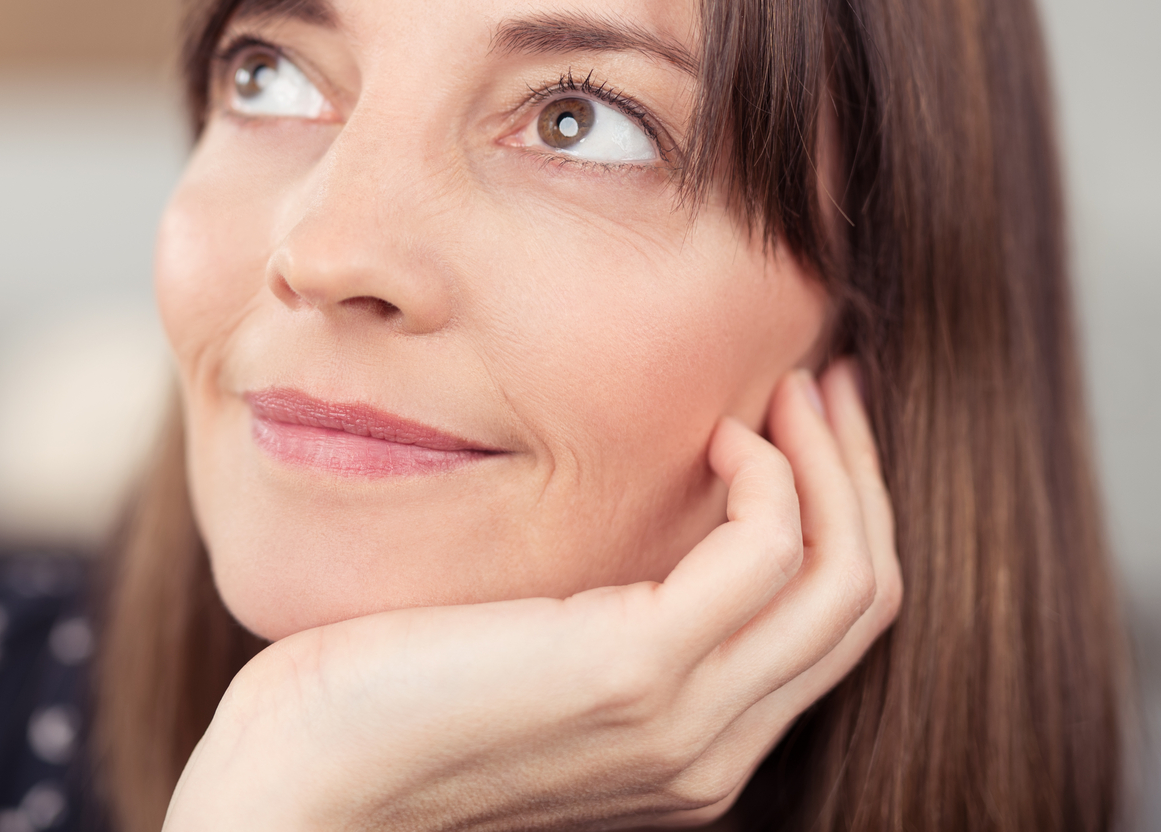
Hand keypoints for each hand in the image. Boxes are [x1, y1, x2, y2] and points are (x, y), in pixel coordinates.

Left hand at [163, 361, 901, 831]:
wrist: (301, 784)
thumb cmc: (381, 700)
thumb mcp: (521, 648)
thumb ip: (597, 609)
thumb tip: (640, 505)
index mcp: (692, 748)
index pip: (828, 625)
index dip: (843, 508)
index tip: (810, 415)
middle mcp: (711, 752)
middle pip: (858, 597)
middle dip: (859, 471)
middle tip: (832, 377)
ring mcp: (683, 722)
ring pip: (842, 577)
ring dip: (831, 460)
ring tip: (792, 386)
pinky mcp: (636, 674)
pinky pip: (768, 553)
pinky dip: (769, 476)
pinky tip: (719, 432)